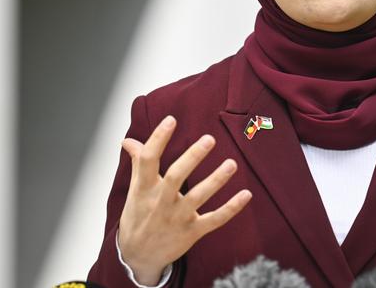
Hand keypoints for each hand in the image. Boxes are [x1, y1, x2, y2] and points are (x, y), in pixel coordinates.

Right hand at [118, 115, 251, 285]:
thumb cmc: (138, 216)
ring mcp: (177, 218)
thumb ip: (138, 163)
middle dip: (192, 157)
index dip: (158, 139)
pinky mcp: (192, 232)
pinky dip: (231, 208)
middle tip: (209, 138)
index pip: (149, 160)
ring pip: (198, 197)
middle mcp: (161, 202)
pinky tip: (246, 194)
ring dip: (216, 180)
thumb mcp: (135, 189)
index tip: (171, 119)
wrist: (138, 257)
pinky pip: (214, 219)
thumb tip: (129, 141)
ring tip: (232, 163)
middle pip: (176, 176)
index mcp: (145, 188)